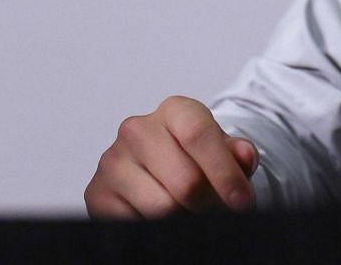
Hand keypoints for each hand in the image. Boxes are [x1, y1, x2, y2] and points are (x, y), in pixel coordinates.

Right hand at [84, 95, 258, 217]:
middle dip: (208, 205)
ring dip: (184, 219)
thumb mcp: (225, 152)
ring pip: (162, 208)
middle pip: (185, 182)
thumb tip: (244, 156)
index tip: (242, 202)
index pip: (198, 135)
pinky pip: (136, 224)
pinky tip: (160, 216)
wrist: (160, 173)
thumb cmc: (196, 159)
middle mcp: (137, 130)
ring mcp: (112, 161)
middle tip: (216, 212)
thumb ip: (239, 154)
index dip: (224, 173)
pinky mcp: (96, 193)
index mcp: (173, 110)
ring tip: (190, 213)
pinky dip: (156, 228)